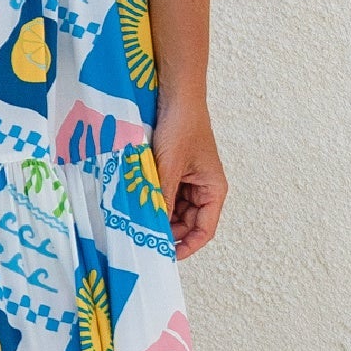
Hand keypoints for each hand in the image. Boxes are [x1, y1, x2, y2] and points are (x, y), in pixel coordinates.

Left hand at [151, 103, 226, 260]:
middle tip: (143, 240)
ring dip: (158, 216)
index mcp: (214, 190)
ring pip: (173, 212)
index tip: (165, 255)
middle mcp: (203, 189)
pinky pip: (164, 195)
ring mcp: (187, 181)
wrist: (174, 94)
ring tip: (137, 222)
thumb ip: (163, 199)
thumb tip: (153, 231)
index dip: (187, 246)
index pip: (204, 230)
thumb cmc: (182, 127)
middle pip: (187, 224)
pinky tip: (137, 204)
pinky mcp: (173, 172)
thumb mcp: (169, 168)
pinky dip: (152, 201)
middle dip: (168, 232)